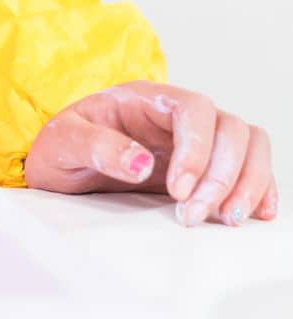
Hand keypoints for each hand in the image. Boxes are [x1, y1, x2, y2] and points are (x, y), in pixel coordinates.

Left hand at [23, 80, 278, 227]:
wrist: (59, 164)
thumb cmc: (60, 145)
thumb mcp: (61, 142)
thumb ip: (95, 146)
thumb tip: (139, 162)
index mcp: (147, 99)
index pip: (194, 109)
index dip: (196, 149)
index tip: (178, 189)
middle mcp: (179, 115)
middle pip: (230, 128)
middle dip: (222, 175)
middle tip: (196, 215)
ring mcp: (197, 140)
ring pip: (248, 145)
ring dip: (247, 182)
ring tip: (228, 219)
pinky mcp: (205, 167)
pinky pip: (248, 166)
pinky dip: (258, 187)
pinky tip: (255, 213)